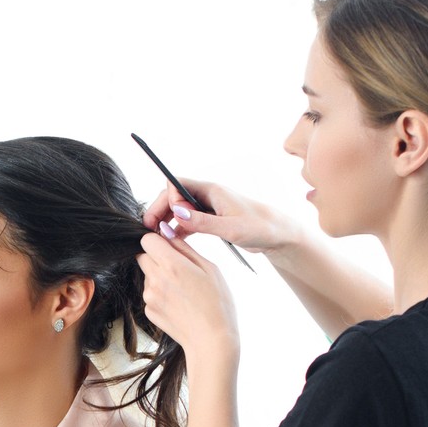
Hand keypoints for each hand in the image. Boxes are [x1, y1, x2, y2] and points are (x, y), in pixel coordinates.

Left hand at [138, 231, 239, 368]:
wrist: (211, 342)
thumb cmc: (217, 305)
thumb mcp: (209, 268)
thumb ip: (184, 248)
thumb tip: (167, 232)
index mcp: (171, 265)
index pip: (146, 240)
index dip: (158, 240)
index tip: (169, 246)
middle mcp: (155, 280)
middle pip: (143, 256)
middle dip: (157, 257)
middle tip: (178, 268)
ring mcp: (149, 297)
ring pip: (147, 275)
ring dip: (159, 276)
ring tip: (184, 290)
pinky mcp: (149, 311)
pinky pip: (150, 294)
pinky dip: (161, 294)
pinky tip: (179, 303)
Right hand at [140, 179, 302, 254]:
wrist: (278, 234)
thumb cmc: (259, 227)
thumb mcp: (230, 228)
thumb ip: (202, 222)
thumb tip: (177, 214)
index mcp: (212, 190)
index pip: (177, 184)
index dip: (167, 199)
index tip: (167, 219)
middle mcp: (208, 195)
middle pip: (174, 196)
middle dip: (160, 210)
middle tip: (149, 228)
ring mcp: (209, 208)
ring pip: (179, 210)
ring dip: (167, 221)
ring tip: (157, 237)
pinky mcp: (212, 220)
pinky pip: (188, 221)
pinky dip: (179, 229)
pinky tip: (173, 241)